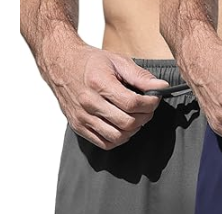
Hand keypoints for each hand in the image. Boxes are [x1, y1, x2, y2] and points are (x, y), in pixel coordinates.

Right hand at [42, 41, 169, 148]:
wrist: (60, 63)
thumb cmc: (90, 62)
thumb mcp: (117, 61)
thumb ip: (141, 76)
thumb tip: (161, 87)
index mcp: (98, 83)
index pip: (132, 103)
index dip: (150, 103)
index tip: (154, 99)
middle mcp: (88, 102)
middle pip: (127, 122)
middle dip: (144, 117)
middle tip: (147, 109)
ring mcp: (82, 117)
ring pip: (118, 136)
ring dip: (133, 130)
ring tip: (135, 117)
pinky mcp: (78, 127)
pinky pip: (105, 143)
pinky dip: (119, 139)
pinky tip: (122, 126)